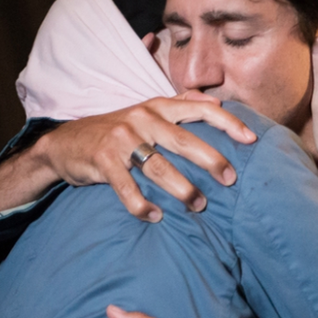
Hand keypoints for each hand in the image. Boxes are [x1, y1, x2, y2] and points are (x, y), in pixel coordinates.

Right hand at [35, 93, 256, 221]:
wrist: (66, 143)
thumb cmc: (116, 131)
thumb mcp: (146, 112)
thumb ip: (179, 105)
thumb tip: (215, 101)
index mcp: (157, 106)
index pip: (200, 108)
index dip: (228, 122)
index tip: (251, 139)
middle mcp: (142, 119)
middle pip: (184, 140)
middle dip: (211, 160)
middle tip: (230, 179)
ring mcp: (121, 140)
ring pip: (158, 167)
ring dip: (182, 189)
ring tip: (199, 205)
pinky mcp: (102, 161)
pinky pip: (127, 188)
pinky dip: (142, 205)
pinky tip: (156, 216)